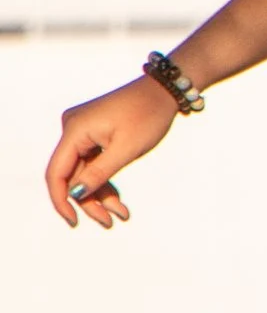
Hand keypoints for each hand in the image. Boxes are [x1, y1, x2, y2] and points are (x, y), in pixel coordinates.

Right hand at [46, 74, 180, 229]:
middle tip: (110, 222)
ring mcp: (82, 132)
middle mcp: (72, 129)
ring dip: (100, 194)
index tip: (74, 222)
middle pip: (72, 175)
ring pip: (84, 172)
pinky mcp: (93, 134)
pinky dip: (104, 180)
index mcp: (74, 130)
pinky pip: (92, 163)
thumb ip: (98, 173)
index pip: (56, 173)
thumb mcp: (126, 149)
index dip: (61, 200)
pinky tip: (118, 202)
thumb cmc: (148, 114)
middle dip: (90, 201)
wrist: (164, 90)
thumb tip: (75, 194)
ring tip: (121, 215)